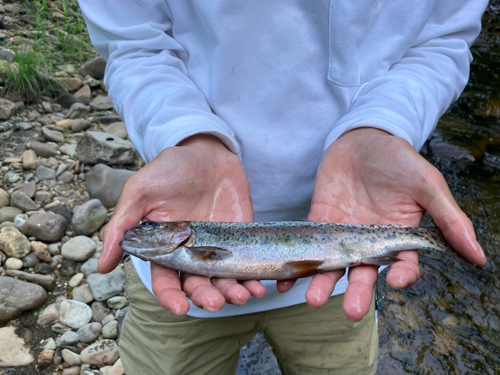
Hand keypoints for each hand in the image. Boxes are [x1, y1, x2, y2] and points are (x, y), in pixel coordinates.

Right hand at [100, 134, 264, 314]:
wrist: (207, 150)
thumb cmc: (169, 169)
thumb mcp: (140, 192)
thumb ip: (122, 227)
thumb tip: (102, 266)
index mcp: (164, 247)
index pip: (165, 281)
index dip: (170, 297)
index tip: (180, 307)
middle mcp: (190, 252)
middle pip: (197, 285)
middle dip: (206, 297)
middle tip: (216, 302)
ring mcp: (216, 247)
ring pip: (222, 280)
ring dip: (232, 293)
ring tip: (243, 296)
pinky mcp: (240, 239)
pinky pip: (246, 264)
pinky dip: (252, 278)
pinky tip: (258, 286)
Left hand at [277, 127, 485, 320]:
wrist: (362, 137)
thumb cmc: (398, 159)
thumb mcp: (427, 183)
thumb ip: (448, 218)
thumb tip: (479, 256)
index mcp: (400, 236)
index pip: (404, 265)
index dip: (403, 275)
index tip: (399, 280)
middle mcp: (371, 243)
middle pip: (365, 274)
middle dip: (358, 294)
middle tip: (352, 312)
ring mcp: (343, 234)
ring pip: (334, 266)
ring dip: (323, 284)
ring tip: (313, 300)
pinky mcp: (319, 222)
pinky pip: (308, 246)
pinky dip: (296, 263)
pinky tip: (282, 280)